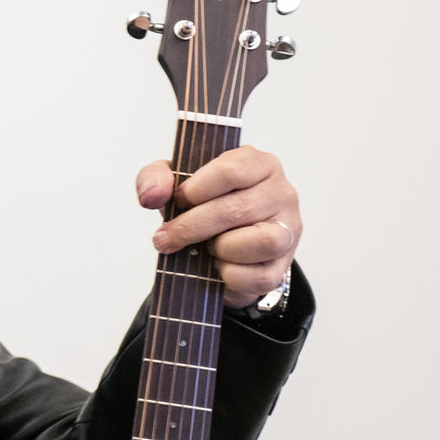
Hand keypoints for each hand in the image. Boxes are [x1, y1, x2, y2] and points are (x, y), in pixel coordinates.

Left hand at [135, 147, 299, 308]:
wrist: (216, 244)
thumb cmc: (202, 206)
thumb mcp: (174, 184)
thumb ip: (155, 179)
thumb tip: (151, 196)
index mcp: (259, 164)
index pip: (231, 170)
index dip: (196, 189)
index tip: (177, 201)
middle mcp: (281, 193)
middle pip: (236, 209)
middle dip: (192, 227)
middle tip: (166, 238)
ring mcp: (288, 230)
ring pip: (262, 242)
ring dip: (221, 248)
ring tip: (206, 247)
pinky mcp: (282, 266)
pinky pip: (259, 276)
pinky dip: (230, 275)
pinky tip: (218, 266)